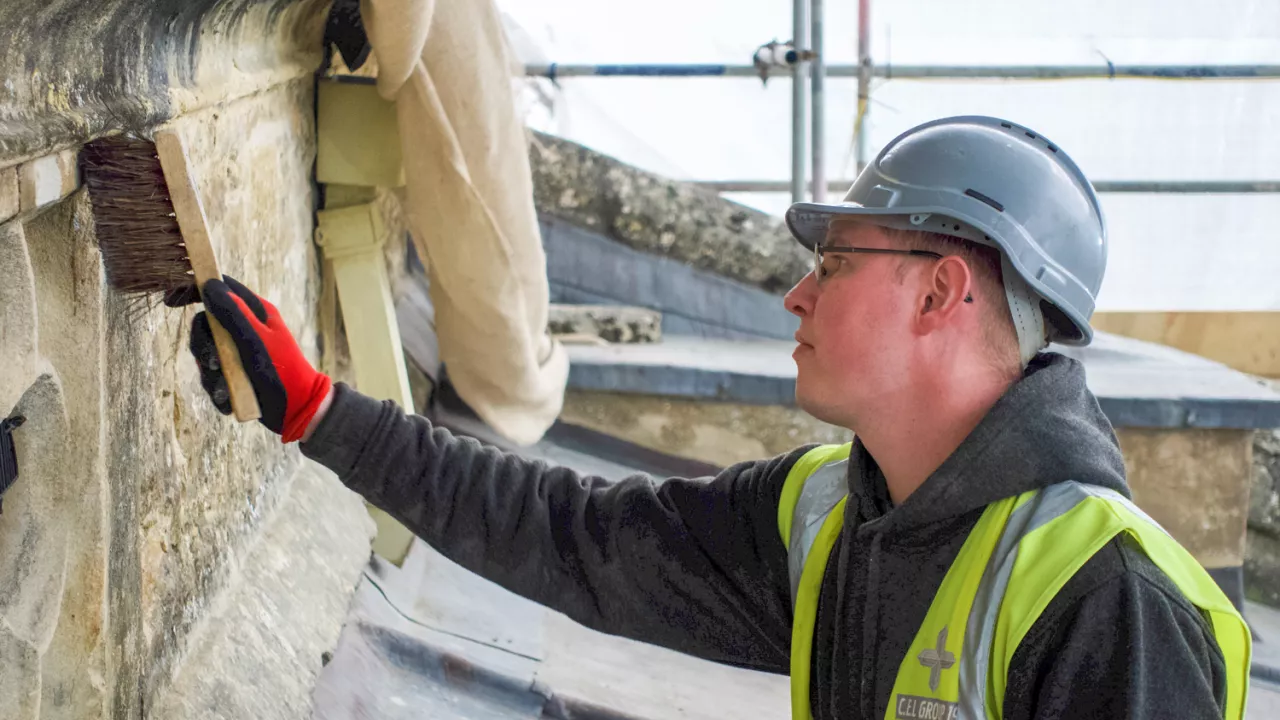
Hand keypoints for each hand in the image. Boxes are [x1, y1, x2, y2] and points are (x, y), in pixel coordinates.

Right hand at [189, 276, 331, 442]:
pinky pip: (212, 376)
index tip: (170, 301)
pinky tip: (228, 401)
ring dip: (211, 375)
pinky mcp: (235, 372)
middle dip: (203, 347)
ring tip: (225, 389)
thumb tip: (209, 285)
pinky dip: (217, 389)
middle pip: (205, 325)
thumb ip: (233, 314)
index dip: (195, 290)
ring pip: (206, 353)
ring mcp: (239, 350)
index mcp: (256, 312)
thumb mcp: (256, 340)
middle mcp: (245, 328)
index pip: (221, 289)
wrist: (297, 410)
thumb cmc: (283, 372)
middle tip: (213, 364)